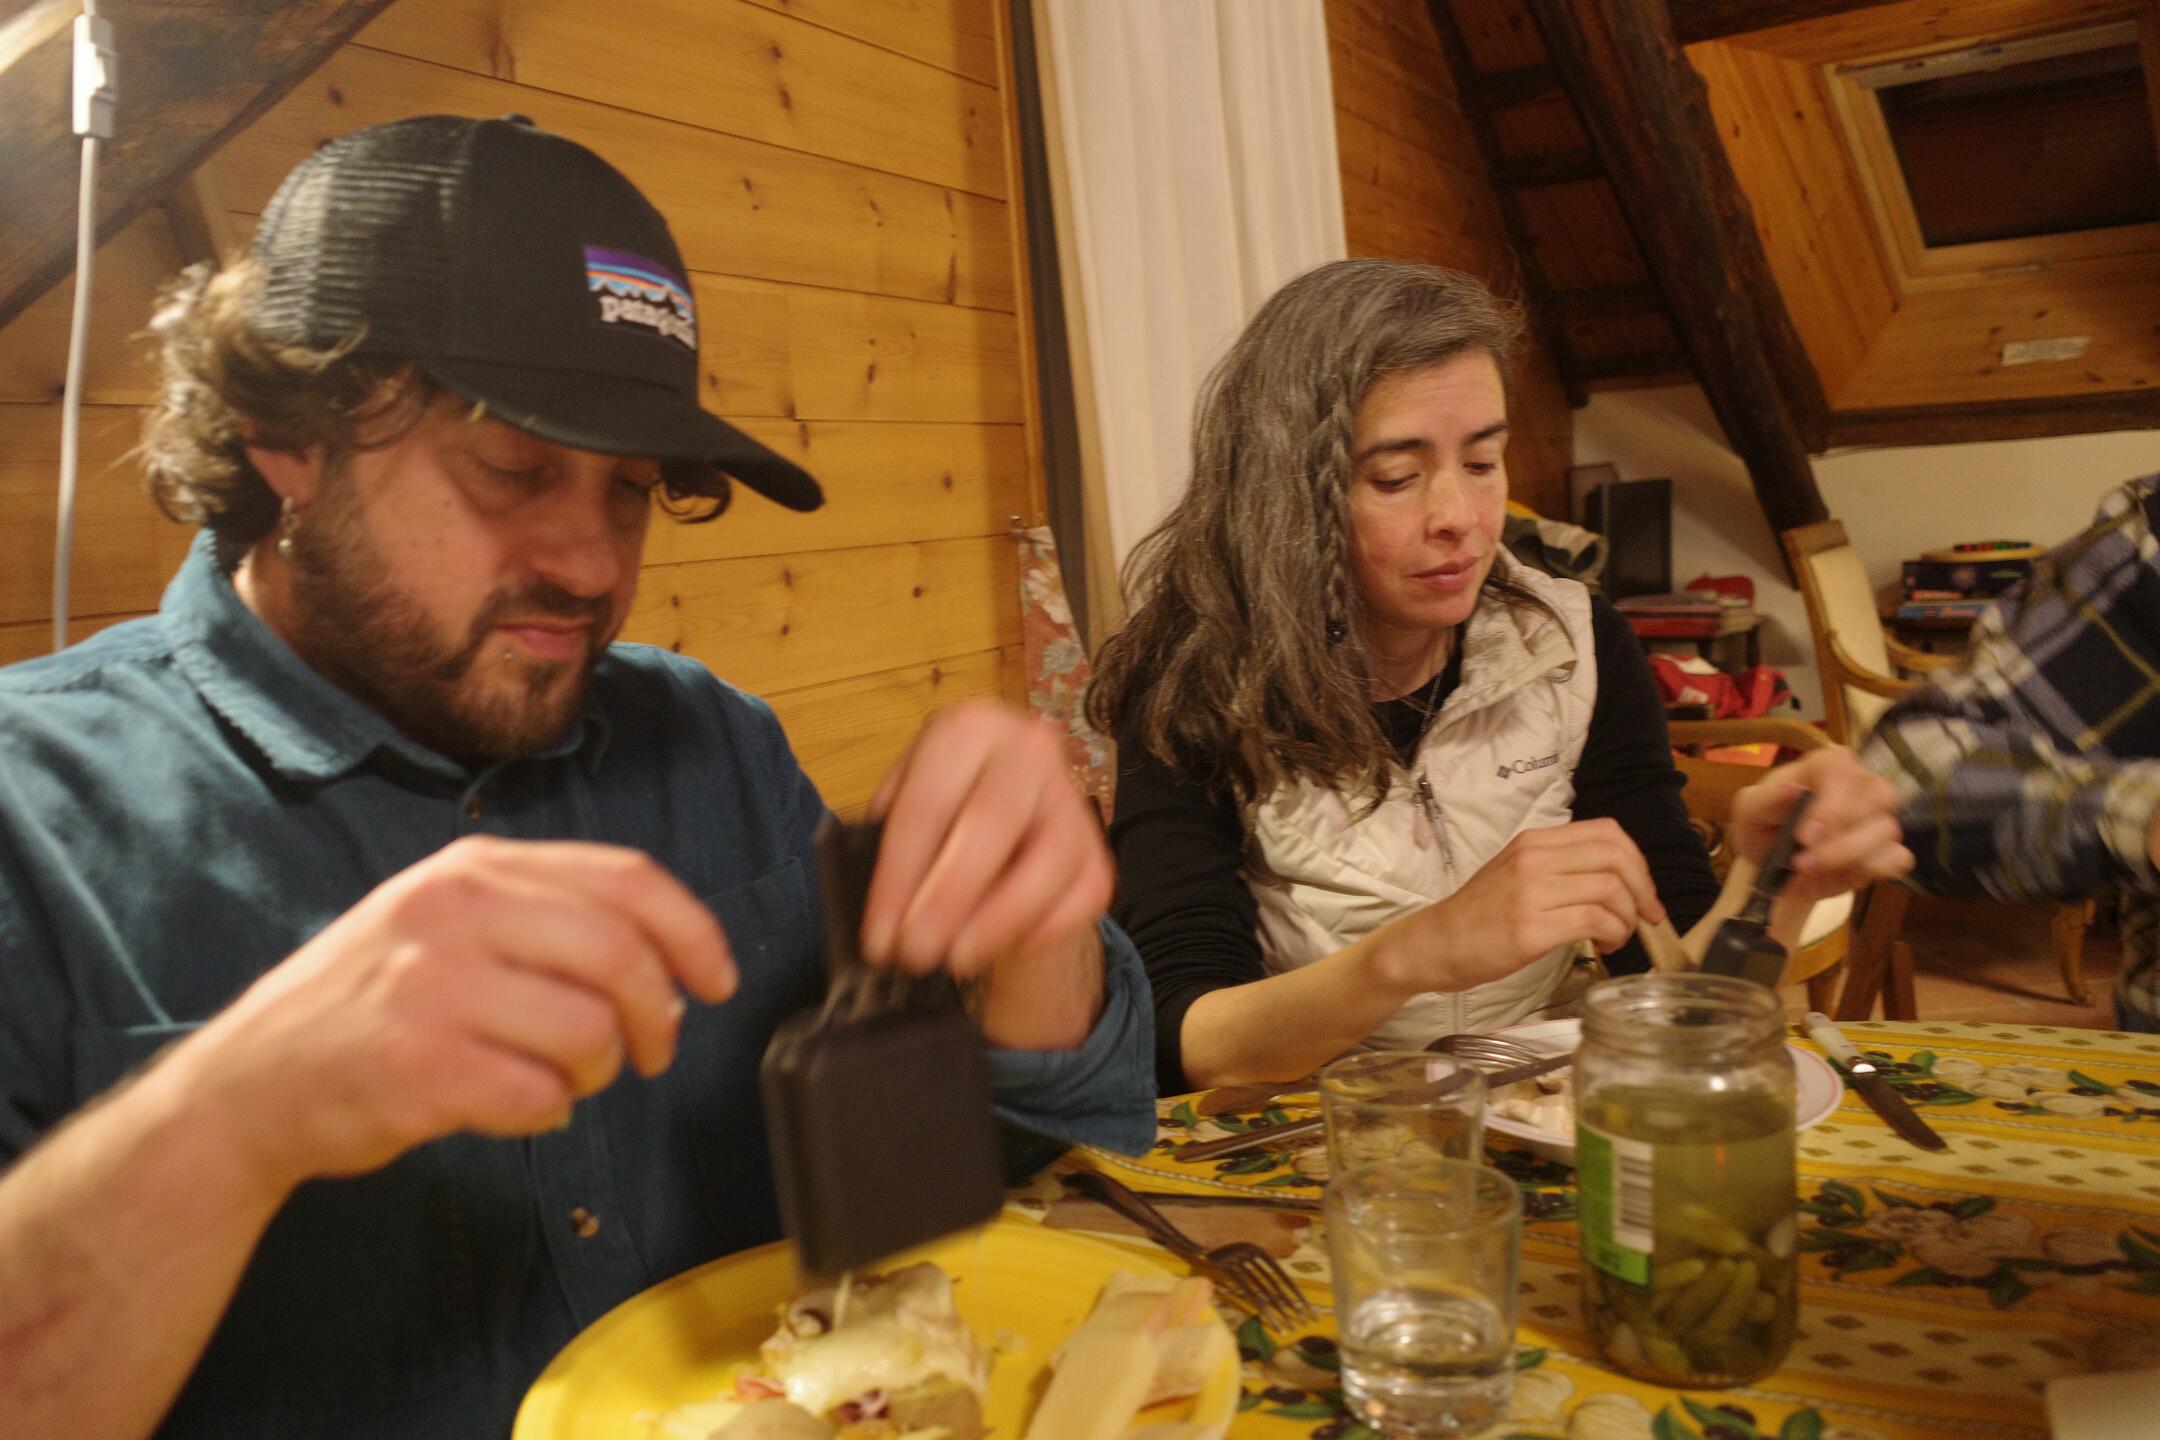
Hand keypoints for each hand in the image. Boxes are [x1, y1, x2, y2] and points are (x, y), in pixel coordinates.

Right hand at [176, 837, 735, 1192]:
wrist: (249, 1085)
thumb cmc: (369, 1005)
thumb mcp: (445, 922)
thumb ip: (547, 918)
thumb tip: (670, 961)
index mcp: (473, 867)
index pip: (626, 879)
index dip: (693, 932)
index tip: (718, 980)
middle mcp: (453, 912)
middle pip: (622, 954)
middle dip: (659, 1015)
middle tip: (653, 1052)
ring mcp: (431, 988)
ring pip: (590, 1030)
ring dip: (597, 1071)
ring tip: (560, 1077)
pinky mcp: (417, 1068)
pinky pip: (541, 1095)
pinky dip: (547, 1111)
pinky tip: (512, 1104)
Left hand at [861, 703, 1109, 1047]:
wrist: (1008, 808)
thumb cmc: (941, 807)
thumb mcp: (903, 806)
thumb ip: (887, 847)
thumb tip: (881, 916)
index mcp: (967, 728)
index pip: (927, 804)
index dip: (899, 877)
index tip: (878, 937)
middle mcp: (1028, 748)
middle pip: (993, 823)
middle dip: (948, 899)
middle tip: (915, 954)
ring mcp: (1071, 799)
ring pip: (1047, 864)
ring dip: (996, 923)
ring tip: (955, 961)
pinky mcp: (1097, 852)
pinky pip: (1080, 898)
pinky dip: (1039, 932)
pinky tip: (999, 950)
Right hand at [1409, 819, 1664, 989]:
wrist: (1435, 943)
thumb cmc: (1479, 915)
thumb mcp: (1517, 873)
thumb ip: (1560, 867)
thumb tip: (1618, 882)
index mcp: (1534, 841)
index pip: (1607, 832)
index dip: (1637, 861)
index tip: (1643, 891)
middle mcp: (1534, 859)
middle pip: (1616, 858)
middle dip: (1643, 891)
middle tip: (1646, 917)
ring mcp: (1531, 892)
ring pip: (1610, 890)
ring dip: (1628, 918)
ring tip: (1618, 937)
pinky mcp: (1531, 929)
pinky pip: (1594, 922)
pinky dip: (1613, 934)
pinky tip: (1604, 946)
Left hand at [1730, 746, 1911, 905]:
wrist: (1774, 868)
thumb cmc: (1764, 827)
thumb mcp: (1750, 811)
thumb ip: (1767, 799)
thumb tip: (1791, 789)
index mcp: (1826, 766)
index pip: (1842, 770)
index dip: (1830, 804)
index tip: (1804, 836)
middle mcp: (1861, 784)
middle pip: (1876, 798)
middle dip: (1839, 837)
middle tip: (1801, 861)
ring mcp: (1879, 816)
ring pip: (1887, 830)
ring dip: (1848, 856)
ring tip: (1809, 869)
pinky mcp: (1887, 849)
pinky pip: (1898, 857)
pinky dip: (1872, 869)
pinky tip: (1842, 873)